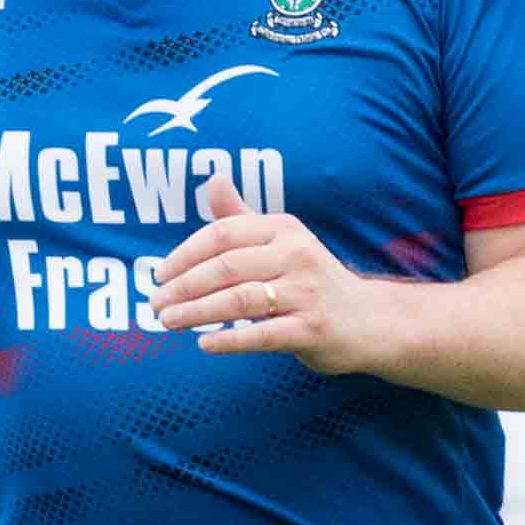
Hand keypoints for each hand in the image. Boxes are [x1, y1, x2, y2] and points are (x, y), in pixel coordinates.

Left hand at [149, 213, 371, 366]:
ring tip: (168, 323)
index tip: (159, 274)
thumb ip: (241, 217)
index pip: (222, 234)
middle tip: (155, 304)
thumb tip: (211, 180)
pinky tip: (205, 344)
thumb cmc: (312, 279)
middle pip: (226, 267)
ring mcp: (306, 293)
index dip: (185, 254)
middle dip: (183, 286)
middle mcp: (296, 255)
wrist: (369, 320)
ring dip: (196, 313)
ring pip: (239, 300)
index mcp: (283, 229)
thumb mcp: (282, 241)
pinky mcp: (312, 329)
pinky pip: (262, 335)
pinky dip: (230, 340)